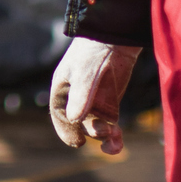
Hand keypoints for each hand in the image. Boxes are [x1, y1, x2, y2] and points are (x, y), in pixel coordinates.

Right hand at [49, 38, 141, 153]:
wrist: (116, 38)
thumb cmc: (93, 52)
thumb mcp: (85, 72)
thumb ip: (81, 95)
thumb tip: (75, 119)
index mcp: (62, 91)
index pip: (60, 116)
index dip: (67, 131)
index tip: (78, 141)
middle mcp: (76, 101)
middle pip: (81, 124)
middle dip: (92, 131)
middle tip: (106, 131)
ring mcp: (94, 104)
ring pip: (96, 128)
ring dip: (104, 138)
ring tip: (115, 143)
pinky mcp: (110, 105)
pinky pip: (110, 125)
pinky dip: (114, 136)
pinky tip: (119, 142)